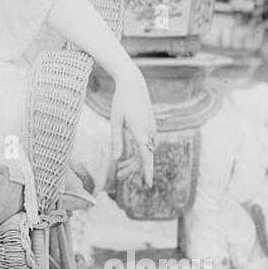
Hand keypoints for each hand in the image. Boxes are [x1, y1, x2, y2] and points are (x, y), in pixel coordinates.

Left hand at [109, 63, 156, 187]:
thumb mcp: (115, 121)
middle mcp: (150, 132)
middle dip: (132, 169)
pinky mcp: (150, 127)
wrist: (133, 84)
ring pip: (145, 152)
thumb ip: (116, 141)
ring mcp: (152, 129)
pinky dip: (137, 154)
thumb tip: (116, 159)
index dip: (147, 172)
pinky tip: (126, 158)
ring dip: (134, 162)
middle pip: (143, 158)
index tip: (148, 184)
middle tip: (118, 176)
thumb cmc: (121, 101)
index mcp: (141, 132)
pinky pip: (146, 145)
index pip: (146, 157)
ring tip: (119, 170)